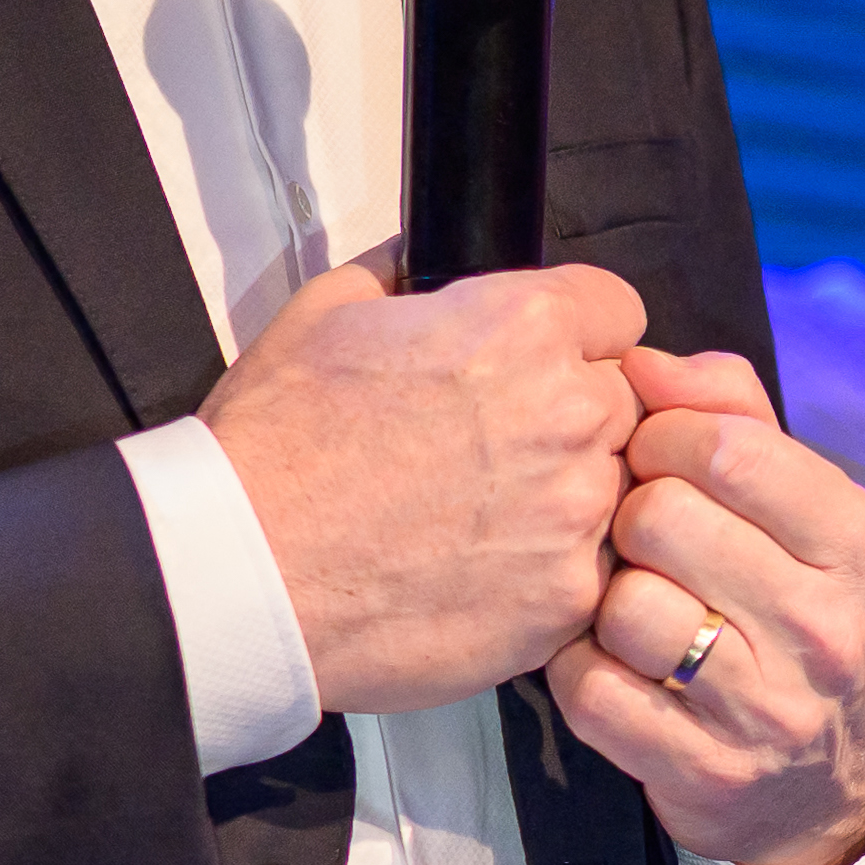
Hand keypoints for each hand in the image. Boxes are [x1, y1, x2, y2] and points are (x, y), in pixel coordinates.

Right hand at [208, 262, 642, 713]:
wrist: (245, 571)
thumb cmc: (276, 448)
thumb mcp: (327, 312)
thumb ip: (406, 277)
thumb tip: (425, 266)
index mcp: (523, 329)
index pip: (615, 310)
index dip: (577, 333)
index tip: (547, 361)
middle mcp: (568, 415)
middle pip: (619, 402)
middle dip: (569, 416)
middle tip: (492, 448)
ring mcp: (575, 513)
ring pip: (610, 490)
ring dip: (562, 497)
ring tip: (475, 517)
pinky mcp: (565, 598)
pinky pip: (588, 571)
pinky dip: (547, 572)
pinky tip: (478, 571)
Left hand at [546, 347, 864, 864]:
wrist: (828, 782)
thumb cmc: (798, 608)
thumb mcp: (804, 508)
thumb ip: (731, 413)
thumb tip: (641, 359)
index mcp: (863, 546)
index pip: (728, 447)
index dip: (664, 436)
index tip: (658, 458)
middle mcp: (828, 630)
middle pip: (661, 519)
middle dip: (632, 518)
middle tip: (643, 540)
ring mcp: (769, 712)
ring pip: (623, 607)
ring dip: (606, 600)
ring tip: (633, 606)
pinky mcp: (703, 775)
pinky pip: (589, 689)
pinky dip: (580, 669)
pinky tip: (611, 665)